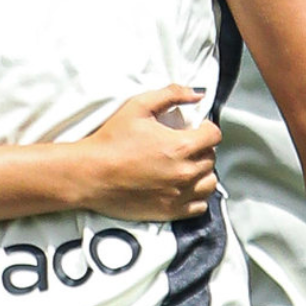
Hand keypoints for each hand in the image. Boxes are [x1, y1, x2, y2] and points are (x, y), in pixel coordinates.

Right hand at [78, 84, 220, 221]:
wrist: (91, 174)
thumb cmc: (111, 141)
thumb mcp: (138, 106)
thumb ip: (170, 95)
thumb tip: (196, 94)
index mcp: (180, 145)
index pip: (214, 136)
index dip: (206, 128)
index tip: (196, 128)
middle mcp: (185, 172)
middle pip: (211, 158)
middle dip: (201, 149)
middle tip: (184, 145)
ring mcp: (179, 194)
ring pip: (209, 183)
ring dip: (202, 172)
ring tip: (186, 165)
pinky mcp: (170, 211)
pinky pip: (199, 205)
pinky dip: (196, 195)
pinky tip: (182, 186)